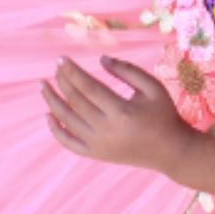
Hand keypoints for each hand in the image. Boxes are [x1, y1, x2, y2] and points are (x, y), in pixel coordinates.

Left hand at [42, 54, 187, 174]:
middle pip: (75, 101)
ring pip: (67, 120)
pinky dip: (56, 130)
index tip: (61, 59)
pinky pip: (69, 143)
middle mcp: (106, 130)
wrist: (171, 151)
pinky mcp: (97, 154)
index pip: (88, 87)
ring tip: (43, 86)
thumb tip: (101, 60)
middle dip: (62, 82)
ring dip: (52, 102)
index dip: (72, 71)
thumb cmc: (164, 114)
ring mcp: (99, 145)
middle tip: (56, 68)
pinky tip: (48, 116)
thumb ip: (127, 71)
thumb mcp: (152, 87)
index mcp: (121, 111)